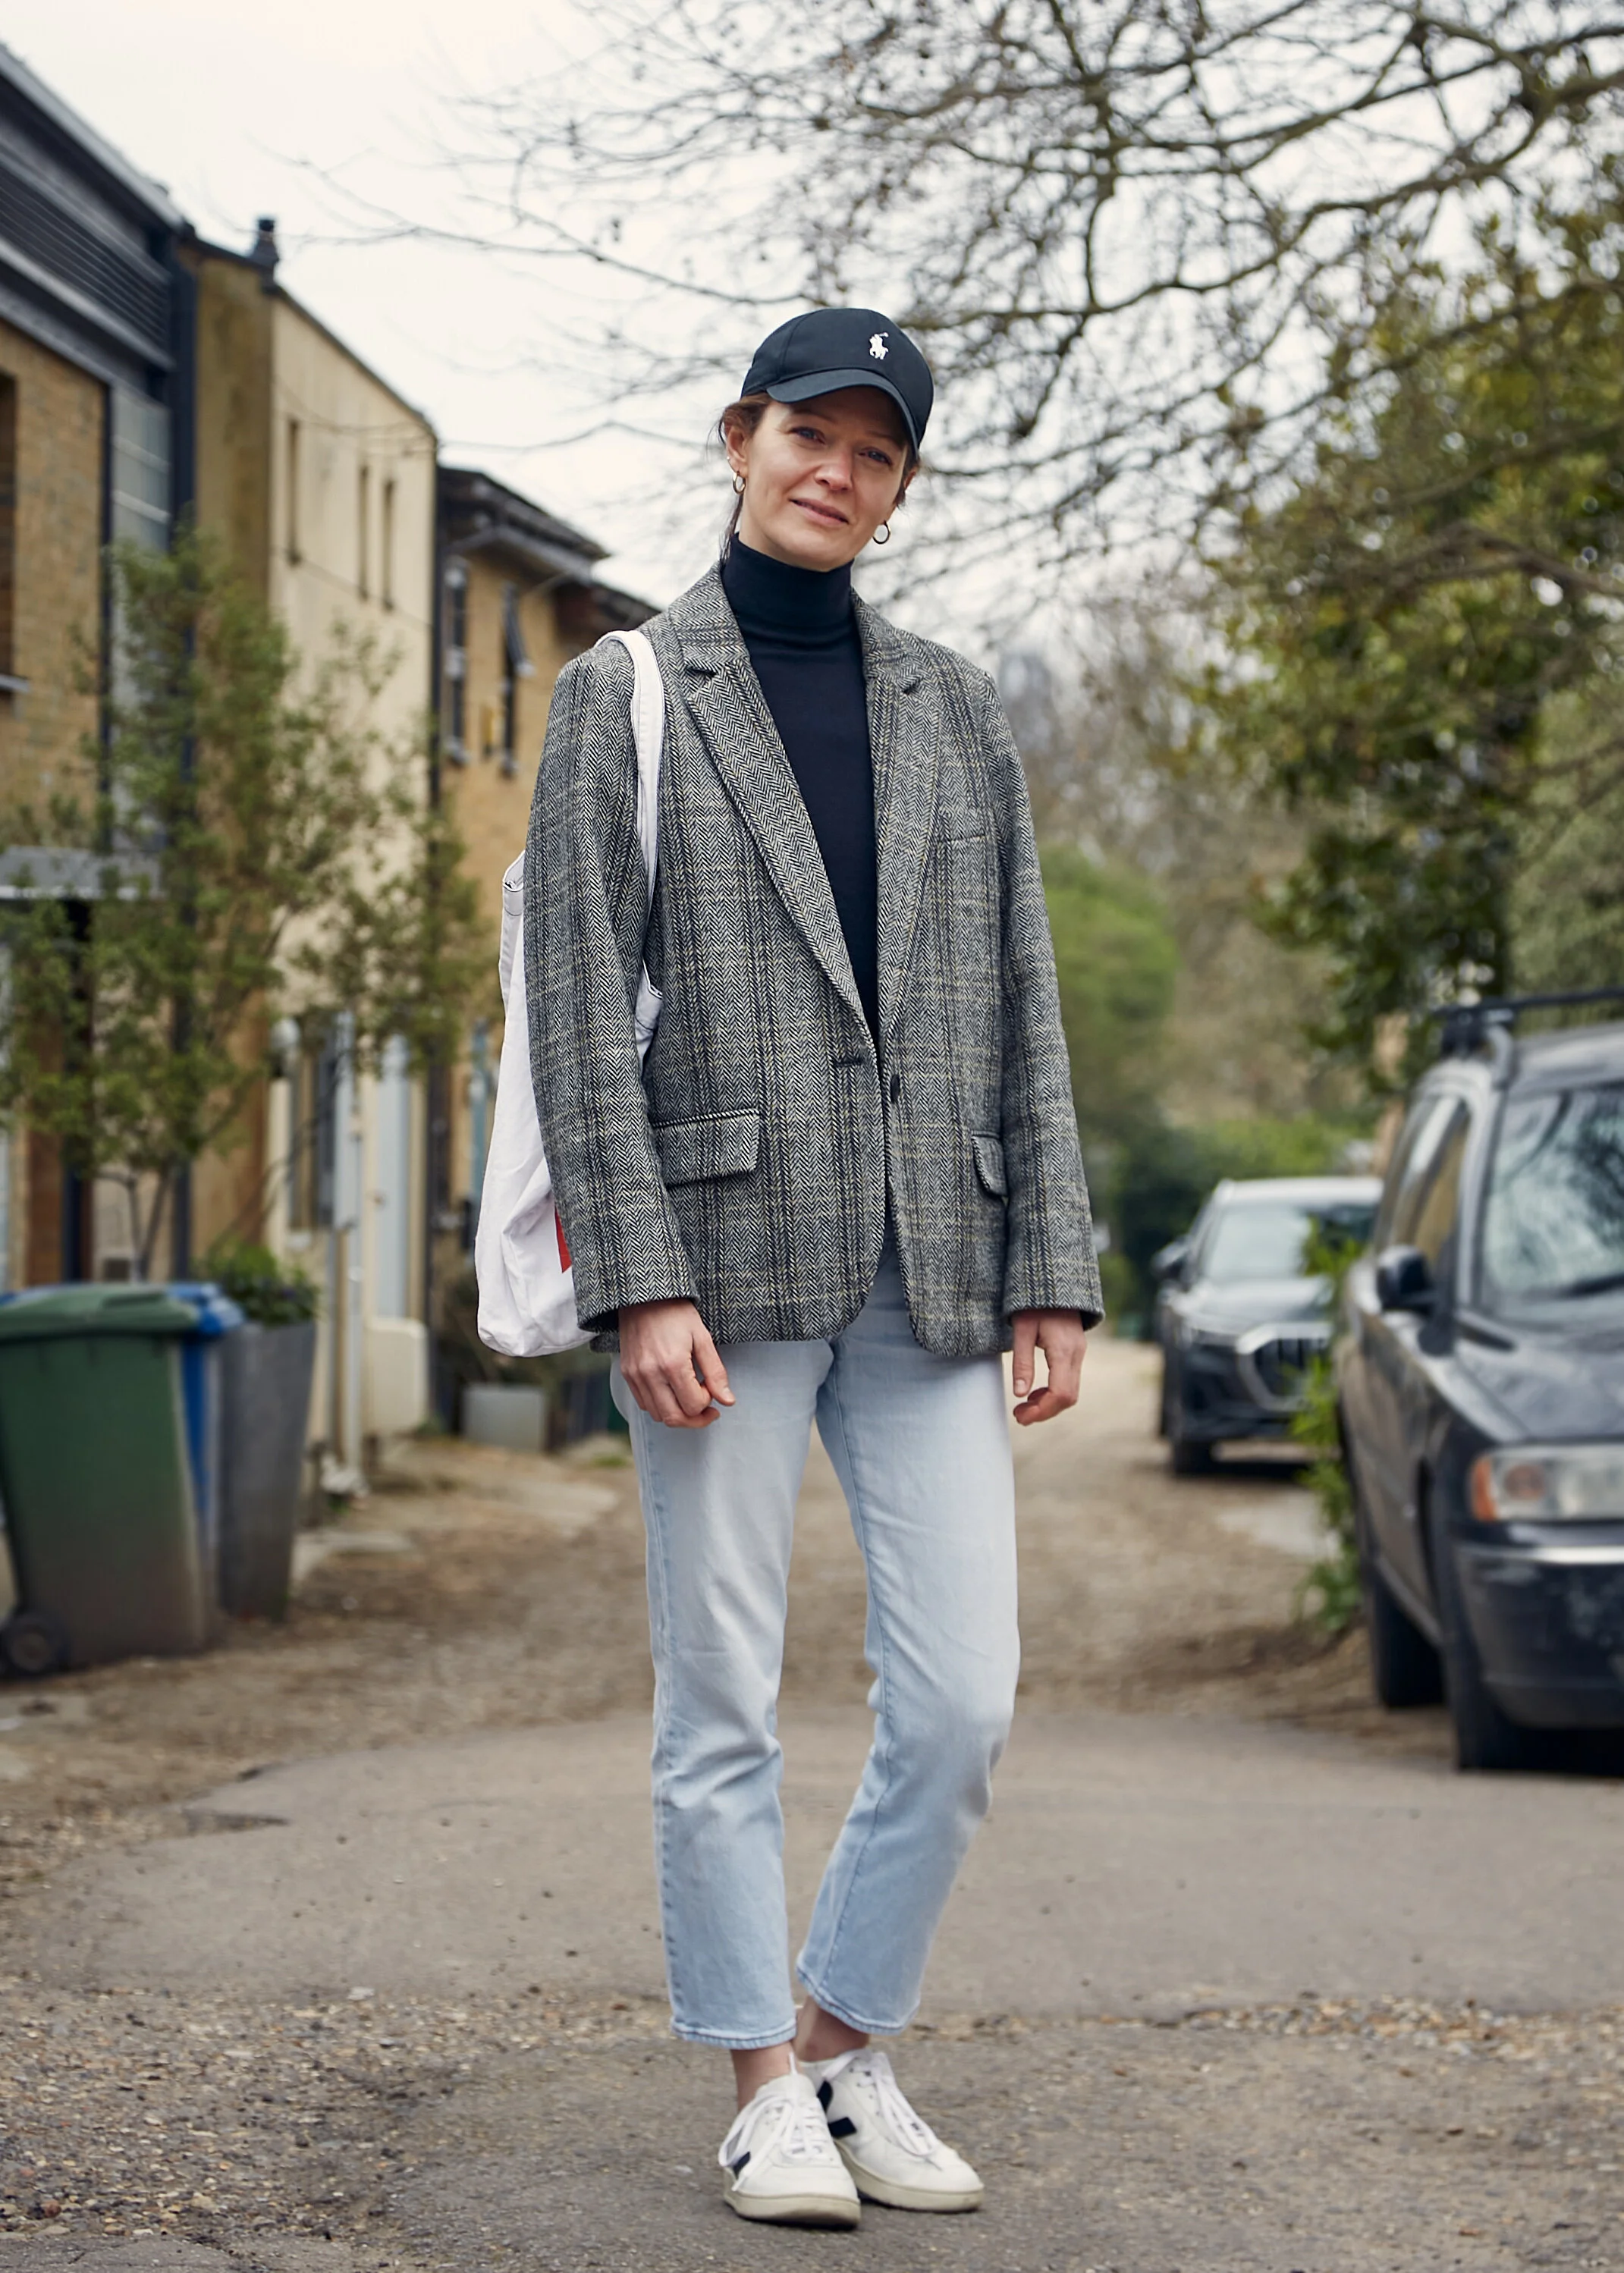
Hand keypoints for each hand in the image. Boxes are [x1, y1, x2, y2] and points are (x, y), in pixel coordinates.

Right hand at [618, 1299, 734, 1428]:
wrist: (644, 1296)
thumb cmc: (676, 1313)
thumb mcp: (703, 1338)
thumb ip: (716, 1373)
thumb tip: (728, 1401)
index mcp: (672, 1364)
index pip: (693, 1405)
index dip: (708, 1402)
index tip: (710, 1386)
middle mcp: (650, 1374)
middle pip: (674, 1418)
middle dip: (695, 1419)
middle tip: (707, 1409)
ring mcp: (635, 1376)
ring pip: (658, 1415)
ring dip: (677, 1413)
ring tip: (688, 1396)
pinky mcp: (627, 1374)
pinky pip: (644, 1404)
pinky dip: (661, 1405)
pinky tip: (672, 1390)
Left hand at [1010, 1308, 1085, 1425]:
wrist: (1052, 1281)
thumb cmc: (1033, 1303)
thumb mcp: (1022, 1330)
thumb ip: (1022, 1362)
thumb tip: (1019, 1394)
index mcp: (1064, 1350)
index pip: (1061, 1393)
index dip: (1042, 1411)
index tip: (1021, 1416)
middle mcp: (1077, 1354)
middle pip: (1069, 1397)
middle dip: (1044, 1411)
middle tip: (1019, 1415)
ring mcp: (1079, 1352)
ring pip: (1071, 1391)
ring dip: (1049, 1403)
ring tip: (1024, 1406)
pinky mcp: (1076, 1351)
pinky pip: (1070, 1380)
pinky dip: (1054, 1392)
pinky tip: (1035, 1392)